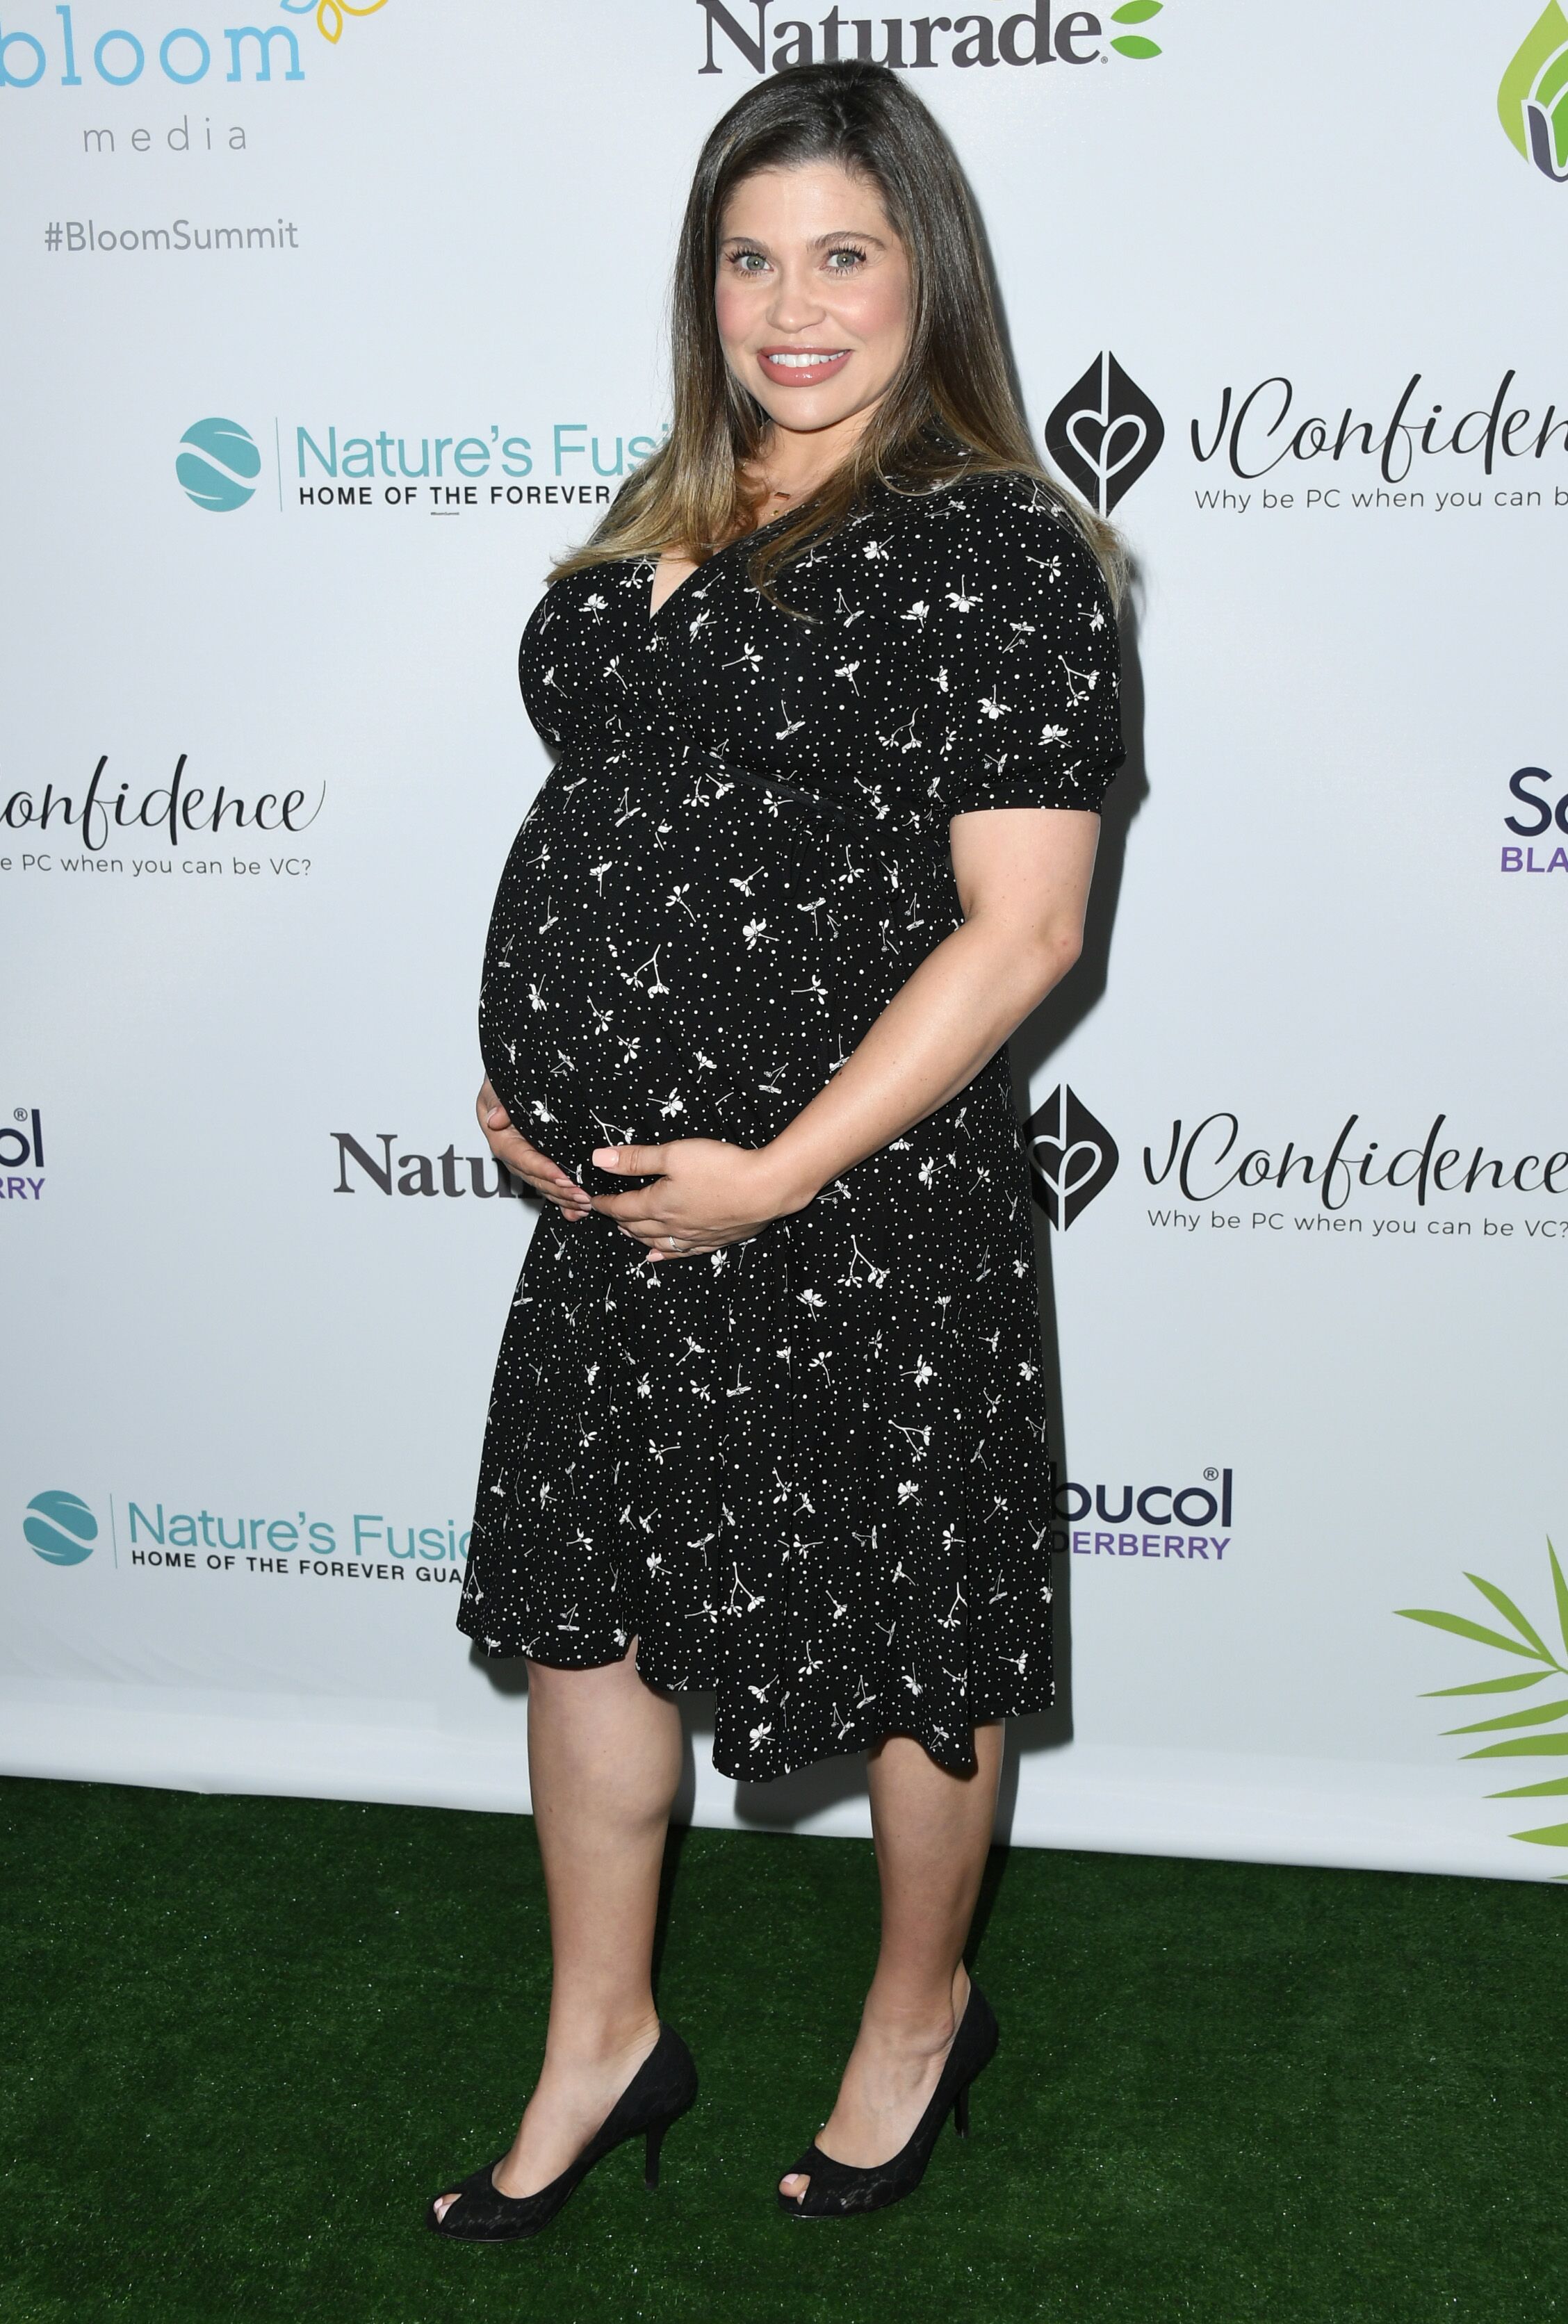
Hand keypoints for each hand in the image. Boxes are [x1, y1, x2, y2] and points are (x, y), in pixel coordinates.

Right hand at [476, 1081, 589, 1220]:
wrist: (515, 1082)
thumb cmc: (506, 1080)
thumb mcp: (497, 1086)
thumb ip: (497, 1101)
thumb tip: (494, 1120)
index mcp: (501, 1138)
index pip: (522, 1158)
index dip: (542, 1169)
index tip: (562, 1176)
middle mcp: (513, 1154)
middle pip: (535, 1178)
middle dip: (558, 1189)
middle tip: (582, 1195)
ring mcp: (526, 1162)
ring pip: (544, 1186)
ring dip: (563, 1197)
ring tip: (586, 1203)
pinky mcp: (539, 1164)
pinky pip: (549, 1185)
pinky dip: (563, 1201)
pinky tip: (578, 1211)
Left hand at [589, 1137, 811, 1259]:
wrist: (765, 1189)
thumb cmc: (720, 1168)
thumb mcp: (674, 1154)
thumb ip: (636, 1158)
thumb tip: (598, 1159)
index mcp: (658, 1204)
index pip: (623, 1207)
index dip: (606, 1203)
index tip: (594, 1200)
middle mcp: (672, 1225)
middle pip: (637, 1226)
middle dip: (619, 1220)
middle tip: (609, 1214)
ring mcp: (693, 1236)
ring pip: (657, 1242)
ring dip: (638, 1237)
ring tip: (627, 1233)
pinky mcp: (714, 1240)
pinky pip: (681, 1253)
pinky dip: (664, 1255)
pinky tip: (658, 1256)